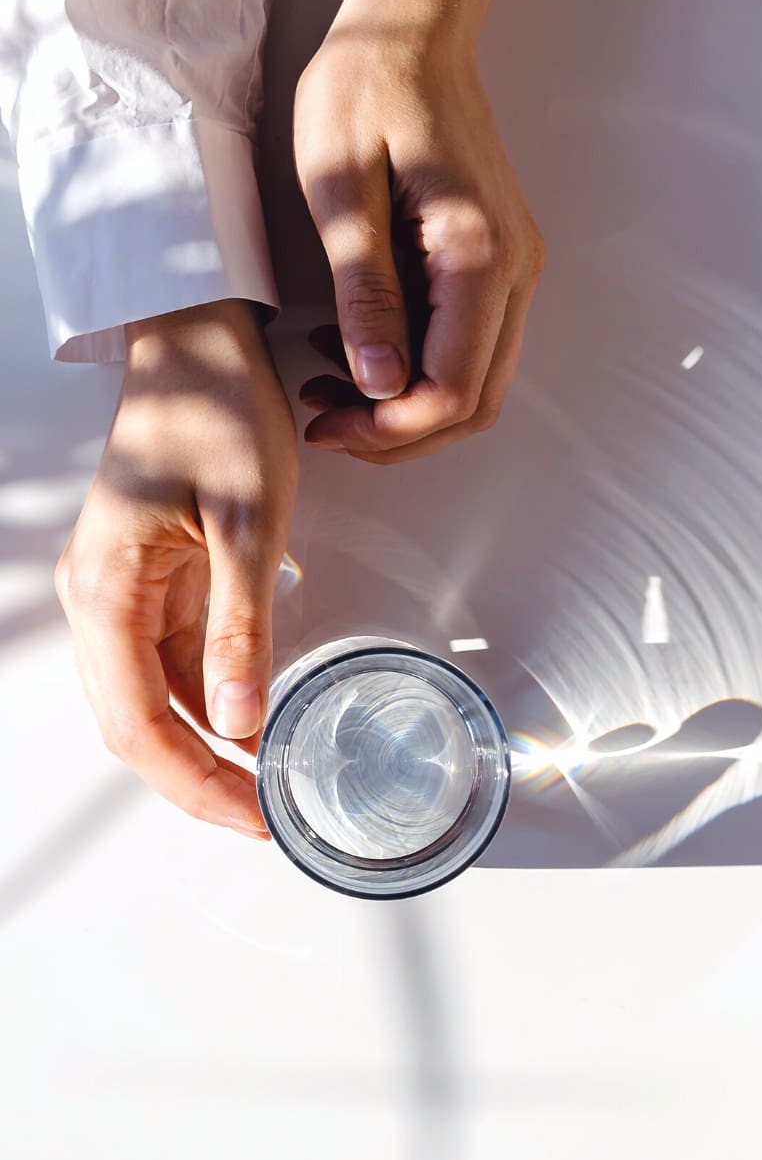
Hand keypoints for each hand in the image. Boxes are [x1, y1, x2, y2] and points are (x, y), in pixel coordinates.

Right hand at [54, 299, 298, 837]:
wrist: (199, 342)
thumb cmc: (216, 409)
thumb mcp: (248, 524)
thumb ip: (240, 630)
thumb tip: (240, 723)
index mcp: (106, 588)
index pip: (137, 722)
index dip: (192, 783)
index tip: (249, 818)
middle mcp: (98, 598)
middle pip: (134, 723)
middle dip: (197, 779)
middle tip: (264, 818)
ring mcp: (120, 592)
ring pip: (150, 700)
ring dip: (203, 747)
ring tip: (265, 784)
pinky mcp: (150, 580)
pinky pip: (169, 662)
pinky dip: (208, 701)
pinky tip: (251, 723)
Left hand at [292, 25, 545, 463]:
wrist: (411, 28)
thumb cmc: (366, 85)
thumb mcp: (340, 186)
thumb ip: (365, 291)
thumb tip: (381, 384)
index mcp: (477, 253)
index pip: (452, 389)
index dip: (389, 429)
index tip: (326, 426)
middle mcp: (513, 269)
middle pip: (475, 403)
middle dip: (398, 432)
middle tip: (326, 423)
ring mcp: (512, 267)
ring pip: (476, 384)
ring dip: (406, 407)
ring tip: (330, 390)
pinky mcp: (497, 262)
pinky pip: (468, 347)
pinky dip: (417, 372)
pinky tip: (357, 351)